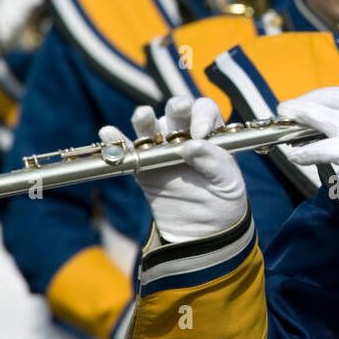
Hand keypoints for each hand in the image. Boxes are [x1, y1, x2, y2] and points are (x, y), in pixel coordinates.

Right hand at [99, 96, 245, 242]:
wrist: (203, 231)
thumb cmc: (223, 202)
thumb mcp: (229, 184)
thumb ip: (216, 163)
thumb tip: (193, 145)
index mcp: (211, 134)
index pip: (205, 111)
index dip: (203, 116)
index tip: (200, 133)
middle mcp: (185, 134)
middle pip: (178, 111)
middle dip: (177, 107)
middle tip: (180, 110)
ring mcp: (162, 148)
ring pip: (151, 126)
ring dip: (145, 119)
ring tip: (143, 117)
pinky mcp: (142, 166)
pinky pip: (128, 151)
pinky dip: (116, 141)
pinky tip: (109, 133)